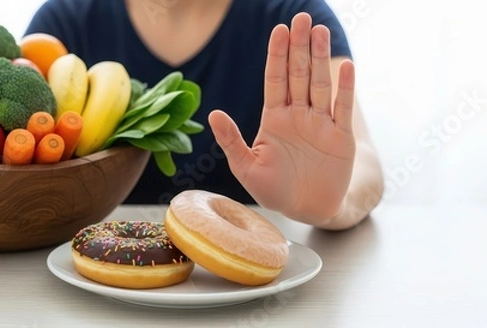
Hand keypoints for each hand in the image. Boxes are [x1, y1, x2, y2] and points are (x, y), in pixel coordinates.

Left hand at [209, 13, 355, 222]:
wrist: (306, 210)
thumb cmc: (273, 190)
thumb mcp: (246, 167)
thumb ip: (231, 140)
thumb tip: (214, 113)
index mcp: (274, 118)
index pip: (275, 79)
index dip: (277, 55)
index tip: (279, 30)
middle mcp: (298, 115)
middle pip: (299, 74)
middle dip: (299, 47)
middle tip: (301, 18)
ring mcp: (320, 123)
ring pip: (321, 84)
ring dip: (321, 58)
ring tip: (319, 31)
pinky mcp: (341, 137)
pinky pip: (342, 108)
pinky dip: (344, 88)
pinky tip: (345, 66)